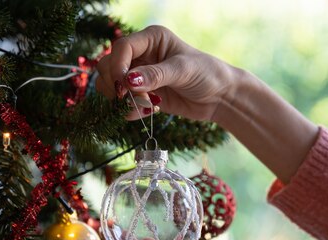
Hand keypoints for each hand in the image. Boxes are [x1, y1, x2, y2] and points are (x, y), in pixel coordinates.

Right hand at [96, 25, 236, 120]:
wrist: (219, 97)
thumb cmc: (207, 74)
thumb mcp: (182, 71)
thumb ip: (155, 75)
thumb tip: (127, 81)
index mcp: (151, 39)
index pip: (121, 48)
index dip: (118, 66)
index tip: (124, 85)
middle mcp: (141, 55)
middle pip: (108, 66)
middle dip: (118, 85)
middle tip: (139, 98)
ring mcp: (139, 76)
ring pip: (110, 85)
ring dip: (121, 99)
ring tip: (145, 106)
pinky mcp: (141, 95)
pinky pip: (121, 103)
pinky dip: (128, 110)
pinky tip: (149, 111)